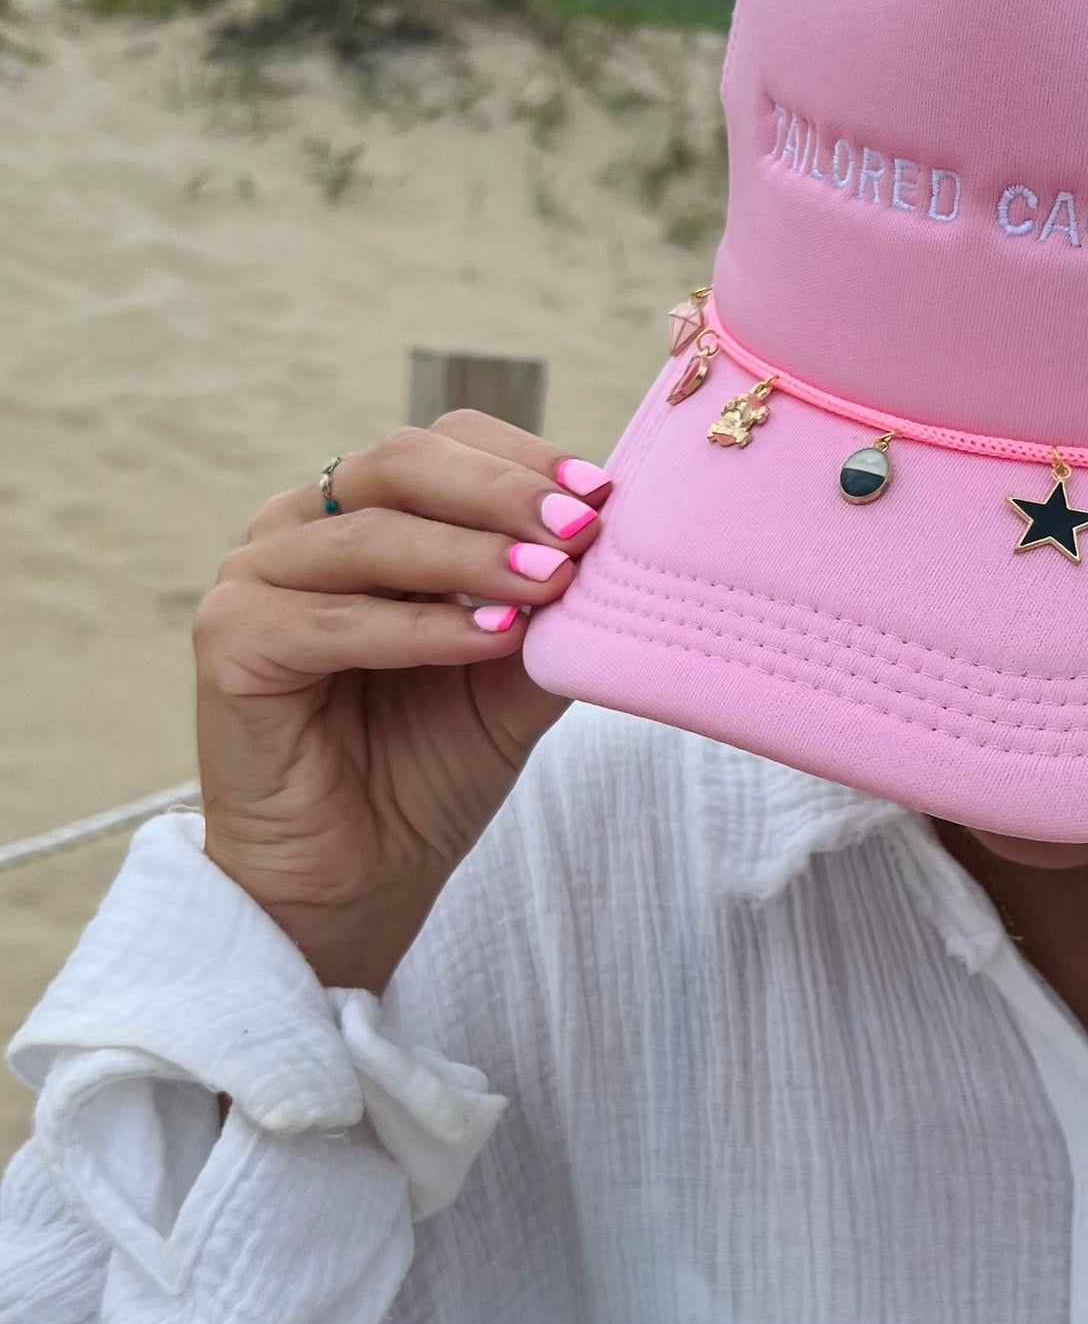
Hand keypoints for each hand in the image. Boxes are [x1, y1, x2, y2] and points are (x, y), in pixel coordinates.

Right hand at [195, 414, 610, 992]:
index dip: (522, 459)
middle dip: (501, 493)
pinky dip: (418, 627)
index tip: (602, 493)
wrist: (360, 878)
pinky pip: (331, 620)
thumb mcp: (513, 677)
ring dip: (470, 556)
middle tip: (581, 527)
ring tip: (549, 582)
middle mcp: (302, 529)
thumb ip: (551, 609)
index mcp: (366, 515)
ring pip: (369, 538)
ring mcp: (256, 578)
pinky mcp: (229, 641)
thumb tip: (622, 547)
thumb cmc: (430, 767)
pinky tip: (490, 638)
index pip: (442, 445)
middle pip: (401, 465)